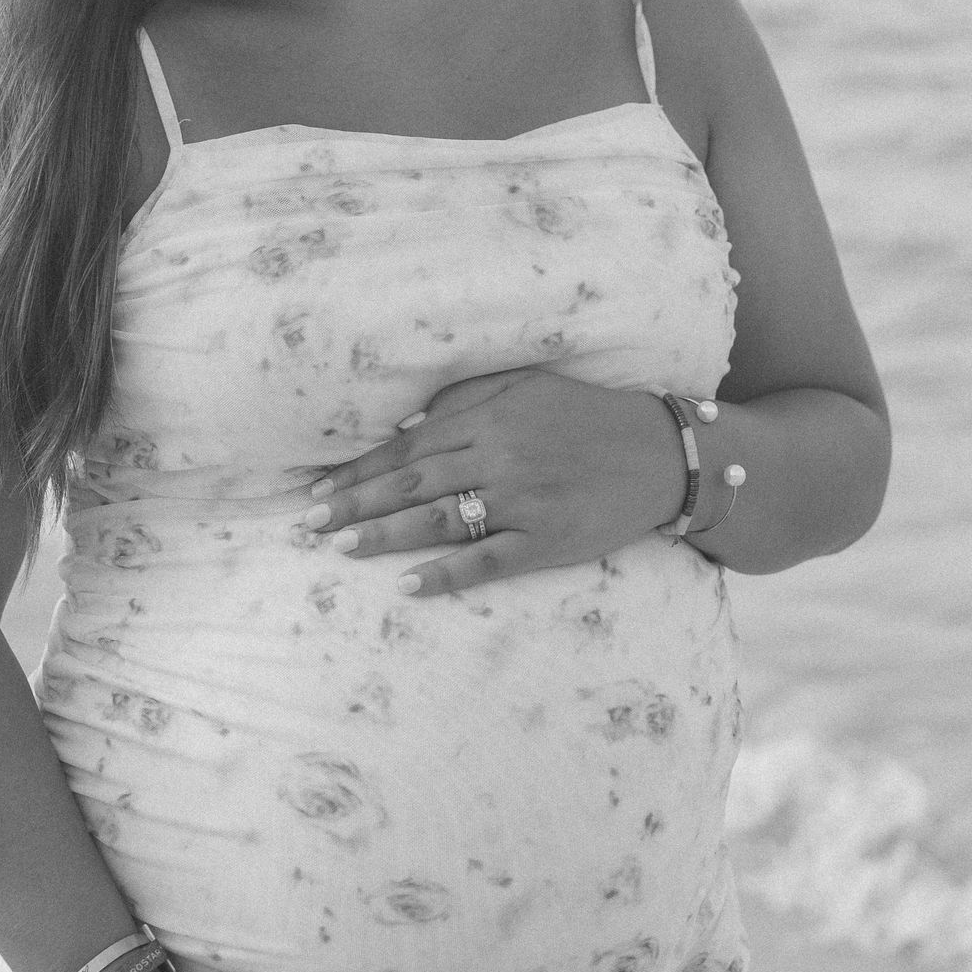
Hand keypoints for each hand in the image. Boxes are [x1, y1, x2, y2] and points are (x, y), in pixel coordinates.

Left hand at [306, 370, 684, 595]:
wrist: (664, 455)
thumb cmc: (590, 416)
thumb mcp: (530, 386)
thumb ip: (467, 399)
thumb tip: (404, 428)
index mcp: (492, 418)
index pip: (408, 448)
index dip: (359, 471)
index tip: (319, 489)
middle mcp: (502, 457)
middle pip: (412, 484)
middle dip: (354, 505)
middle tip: (307, 525)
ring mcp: (524, 502)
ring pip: (438, 521)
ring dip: (384, 536)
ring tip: (339, 548)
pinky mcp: (547, 542)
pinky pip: (486, 562)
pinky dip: (444, 574)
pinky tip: (407, 585)